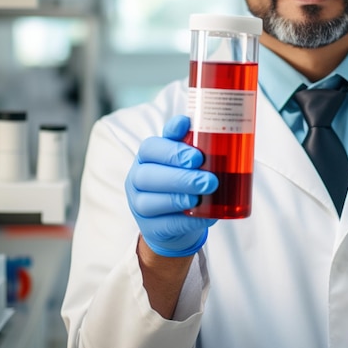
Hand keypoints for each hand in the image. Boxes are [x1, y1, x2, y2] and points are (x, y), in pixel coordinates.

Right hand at [125, 115, 217, 256]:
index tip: (197, 156)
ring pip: (151, 202)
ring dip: (179, 198)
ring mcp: (139, 205)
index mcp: (148, 155)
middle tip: (210, 180)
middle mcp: (138, 178)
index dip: (172, 151)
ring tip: (203, 196)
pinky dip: (187, 221)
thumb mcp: (185, 156)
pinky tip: (205, 215)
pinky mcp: (150, 228)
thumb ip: (188, 139)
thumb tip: (193, 119)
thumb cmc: (183, 176)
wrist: (176, 218)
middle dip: (181, 177)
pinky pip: (166, 225)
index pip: (151, 148)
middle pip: (149, 176)